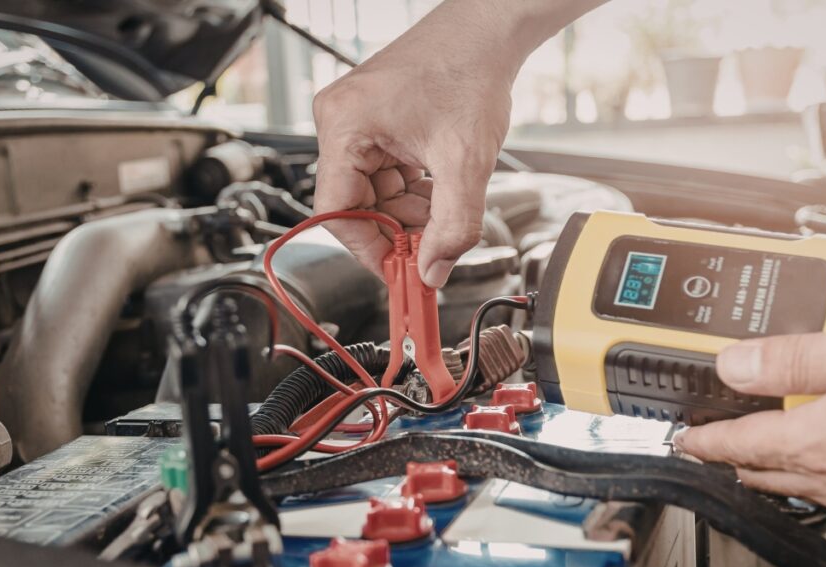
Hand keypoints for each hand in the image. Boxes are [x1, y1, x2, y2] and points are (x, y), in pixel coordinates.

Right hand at [312, 0, 603, 286]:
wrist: (487, 30)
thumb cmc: (469, 70)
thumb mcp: (465, 163)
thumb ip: (452, 227)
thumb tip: (433, 271)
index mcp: (344, 127)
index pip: (337, 213)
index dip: (369, 251)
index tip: (397, 276)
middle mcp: (340, 122)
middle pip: (356, 205)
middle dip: (396, 231)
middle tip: (430, 252)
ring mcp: (357, 122)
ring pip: (375, 193)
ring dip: (409, 212)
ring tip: (445, 212)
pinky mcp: (376, 123)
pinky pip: (386, 174)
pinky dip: (413, 191)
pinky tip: (440, 190)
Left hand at [674, 311, 825, 521]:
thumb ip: (796, 358)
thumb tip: (735, 364)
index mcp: (819, 442)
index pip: (738, 445)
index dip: (704, 440)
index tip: (683, 439)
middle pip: (765, 472)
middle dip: (733, 456)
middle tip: (714, 442)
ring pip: (804, 486)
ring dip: (776, 467)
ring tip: (761, 449)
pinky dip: (822, 476)